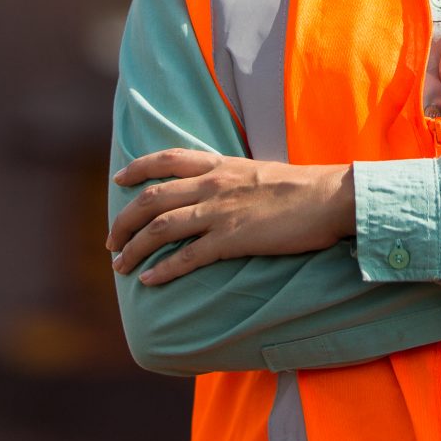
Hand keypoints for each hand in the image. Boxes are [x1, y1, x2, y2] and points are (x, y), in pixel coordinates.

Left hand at [107, 149, 355, 284]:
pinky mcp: (231, 239)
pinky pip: (186, 257)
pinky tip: (148, 281)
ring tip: (120, 265)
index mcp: (220, 165)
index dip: (137, 168)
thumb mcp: (260, 173)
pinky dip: (162, 270)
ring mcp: (219, 212)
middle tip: (110, 241)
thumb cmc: (303, 188)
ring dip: (133, 248)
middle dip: (124, 221)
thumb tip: (221, 193)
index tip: (118, 180)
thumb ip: (234, 180)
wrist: (330, 198)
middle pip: (151, 199)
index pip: (166, 159)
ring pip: (160, 228)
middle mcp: (212, 185)